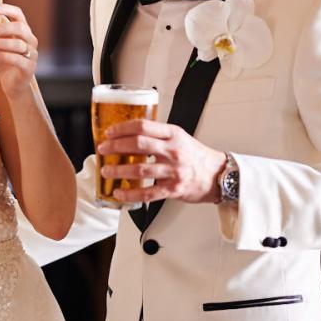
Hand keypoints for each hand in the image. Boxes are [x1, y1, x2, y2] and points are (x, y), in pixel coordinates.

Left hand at [0, 3, 37, 94]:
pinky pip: (17, 60)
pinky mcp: (29, 68)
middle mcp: (30, 40)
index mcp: (23, 31)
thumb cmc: (4, 61)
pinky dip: (3, 56)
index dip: (7, 9)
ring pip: (18, 44)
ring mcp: (32, 54)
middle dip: (0, 28)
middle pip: (19, 28)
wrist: (13, 84)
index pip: (19, 15)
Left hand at [97, 119, 225, 204]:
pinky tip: (120, 193)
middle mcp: (173, 151)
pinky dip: (130, 194)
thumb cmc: (196, 156)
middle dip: (116, 146)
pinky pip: (147, 193)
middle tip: (103, 149)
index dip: (122, 128)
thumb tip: (130, 135)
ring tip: (106, 171)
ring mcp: (173, 171)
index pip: (143, 126)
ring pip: (140, 169)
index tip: (109, 132)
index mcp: (173, 134)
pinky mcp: (173, 189)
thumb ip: (158, 135)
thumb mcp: (180, 138)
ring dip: (118, 170)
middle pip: (138, 145)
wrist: (218, 175)